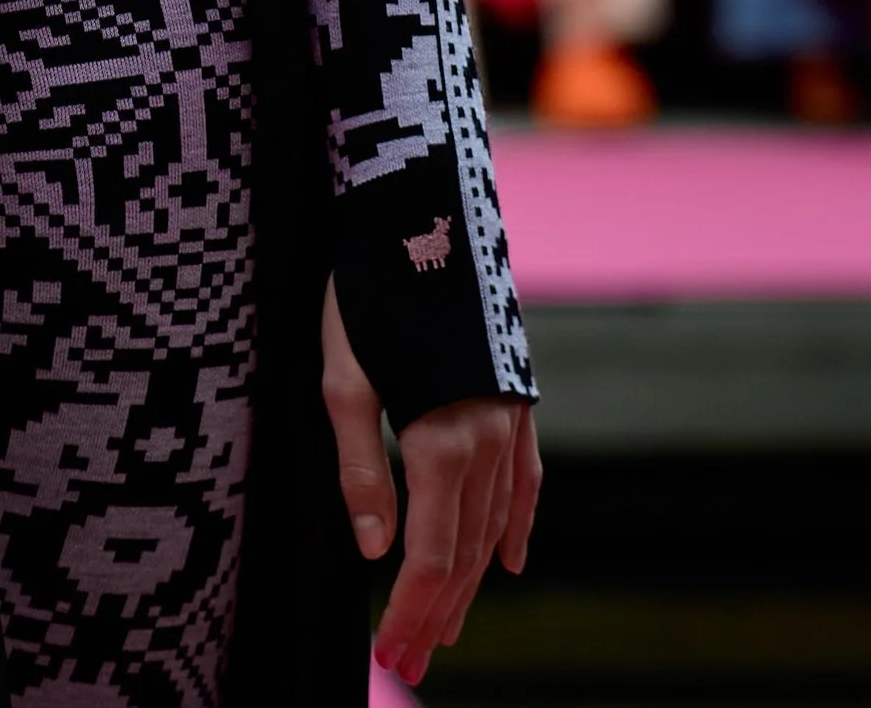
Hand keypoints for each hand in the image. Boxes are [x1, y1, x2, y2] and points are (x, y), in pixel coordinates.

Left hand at [322, 280, 541, 687]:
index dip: (411, 610)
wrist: (429, 211)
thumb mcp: (344, 377)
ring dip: (468, 580)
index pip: (428, 555)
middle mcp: (487, 441)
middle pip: (463, 551)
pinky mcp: (518, 397)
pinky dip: (517, 525)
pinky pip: (525, 481)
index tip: (393, 655)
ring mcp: (510, 421)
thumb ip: (361, 467)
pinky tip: (510, 563)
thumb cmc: (372, 290)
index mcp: (442, 441)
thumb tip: (375, 552)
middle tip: (412, 659)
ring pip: (492, 523)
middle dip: (437, 611)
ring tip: (447, 624)